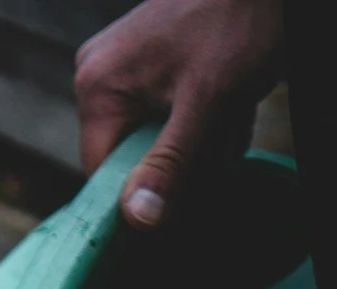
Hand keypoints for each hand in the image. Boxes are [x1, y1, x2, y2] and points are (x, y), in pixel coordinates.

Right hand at [75, 0, 284, 228]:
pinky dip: (204, 121)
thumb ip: (171, 162)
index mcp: (98, 87)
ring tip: (234, 114)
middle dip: (185, 162)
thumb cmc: (238, 21)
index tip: (186, 200)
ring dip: (202, 143)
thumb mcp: (208, 102)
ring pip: (157, 140)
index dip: (143, 195)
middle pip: (133, 158)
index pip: (103, 175)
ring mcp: (124, 67)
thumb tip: (138, 218)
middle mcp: (100, 76)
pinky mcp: (148, 63)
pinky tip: (230, 105)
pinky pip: (169, 115)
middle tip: (224, 138)